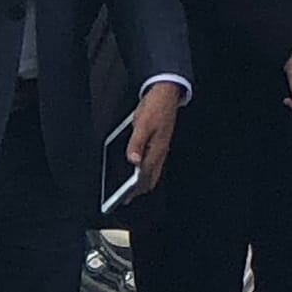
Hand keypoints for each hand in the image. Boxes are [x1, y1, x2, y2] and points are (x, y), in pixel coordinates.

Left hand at [128, 81, 181, 195]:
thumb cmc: (155, 108)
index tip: (124, 197)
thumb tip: (132, 160)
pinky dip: (142, 169)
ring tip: (127, 187)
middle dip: (139, 189)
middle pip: (150, 177)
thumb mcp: (141, 124)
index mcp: (156, 149)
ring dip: (141, 180)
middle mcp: (160, 151)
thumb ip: (136, 144)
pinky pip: (151, 162)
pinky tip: (133, 168)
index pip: (145, 176)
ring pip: (152, 171)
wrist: (166, 94)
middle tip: (125, 197)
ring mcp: (160, 148)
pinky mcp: (157, 143)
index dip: (135, 189)